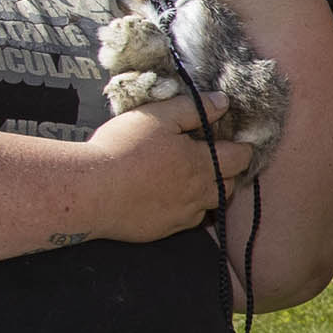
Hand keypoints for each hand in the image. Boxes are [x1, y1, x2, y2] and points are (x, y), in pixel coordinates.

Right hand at [82, 104, 253, 241]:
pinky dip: (187, 208)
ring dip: (209, 191)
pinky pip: (187, 220)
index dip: (243, 146)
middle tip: (217, 156)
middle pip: (230, 184)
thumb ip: (194, 108)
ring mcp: (182, 215)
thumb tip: (222, 102)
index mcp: (202, 164)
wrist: (89, 191)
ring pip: (210, 205)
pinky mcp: (163, 230)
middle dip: (229, 170)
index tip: (238, 139)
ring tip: (194, 177)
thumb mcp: (159, 116)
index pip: (240, 157)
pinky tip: (171, 197)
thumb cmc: (123, 149)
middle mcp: (199, 193)